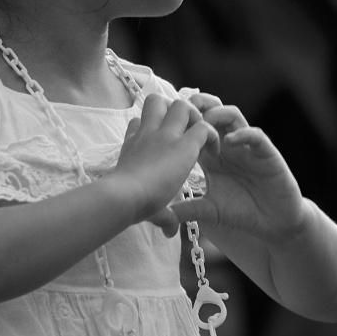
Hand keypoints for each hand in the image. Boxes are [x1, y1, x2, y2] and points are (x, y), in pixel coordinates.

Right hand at [117, 93, 216, 231]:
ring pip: (181, 105)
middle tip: (185, 134)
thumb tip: (169, 233)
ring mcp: (165, 135)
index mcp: (133, 145)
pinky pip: (204, 126)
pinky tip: (213, 152)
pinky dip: (212, 134)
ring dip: (194, 117)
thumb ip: (160, 215)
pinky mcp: (183, 144)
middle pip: (157, 102)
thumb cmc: (125, 204)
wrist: (123, 197)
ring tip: (199, 139)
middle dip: (174, 111)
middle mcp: (147, 133)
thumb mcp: (139, 202)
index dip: (149, 127)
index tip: (158, 144)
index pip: (139, 123)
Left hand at [174, 91, 308, 244]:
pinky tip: (229, 142)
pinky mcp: (266, 153)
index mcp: (212, 154)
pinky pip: (255, 135)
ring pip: (232, 115)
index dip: (180, 122)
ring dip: (217, 114)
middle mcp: (228, 145)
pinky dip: (242, 134)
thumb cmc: (243, 212)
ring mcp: (247, 146)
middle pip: (210, 112)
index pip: (193, 128)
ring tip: (205, 122)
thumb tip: (162, 215)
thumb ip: (188, 209)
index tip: (165, 125)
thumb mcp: (210, 210)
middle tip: (183, 111)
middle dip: (196, 106)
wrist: (273, 223)